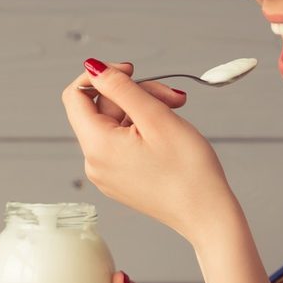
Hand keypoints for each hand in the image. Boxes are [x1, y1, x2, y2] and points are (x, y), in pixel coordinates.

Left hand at [61, 59, 236, 244]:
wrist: (207, 215)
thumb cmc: (188, 171)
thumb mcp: (155, 117)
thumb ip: (121, 87)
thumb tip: (92, 67)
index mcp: (97, 146)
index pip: (75, 96)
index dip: (101, 76)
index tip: (131, 71)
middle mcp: (94, 163)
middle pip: (102, 108)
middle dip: (136, 94)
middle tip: (173, 97)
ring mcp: (106, 174)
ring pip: (116, 124)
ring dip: (144, 110)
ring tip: (177, 112)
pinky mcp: (120, 180)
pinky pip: (122, 144)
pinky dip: (143, 130)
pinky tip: (169, 134)